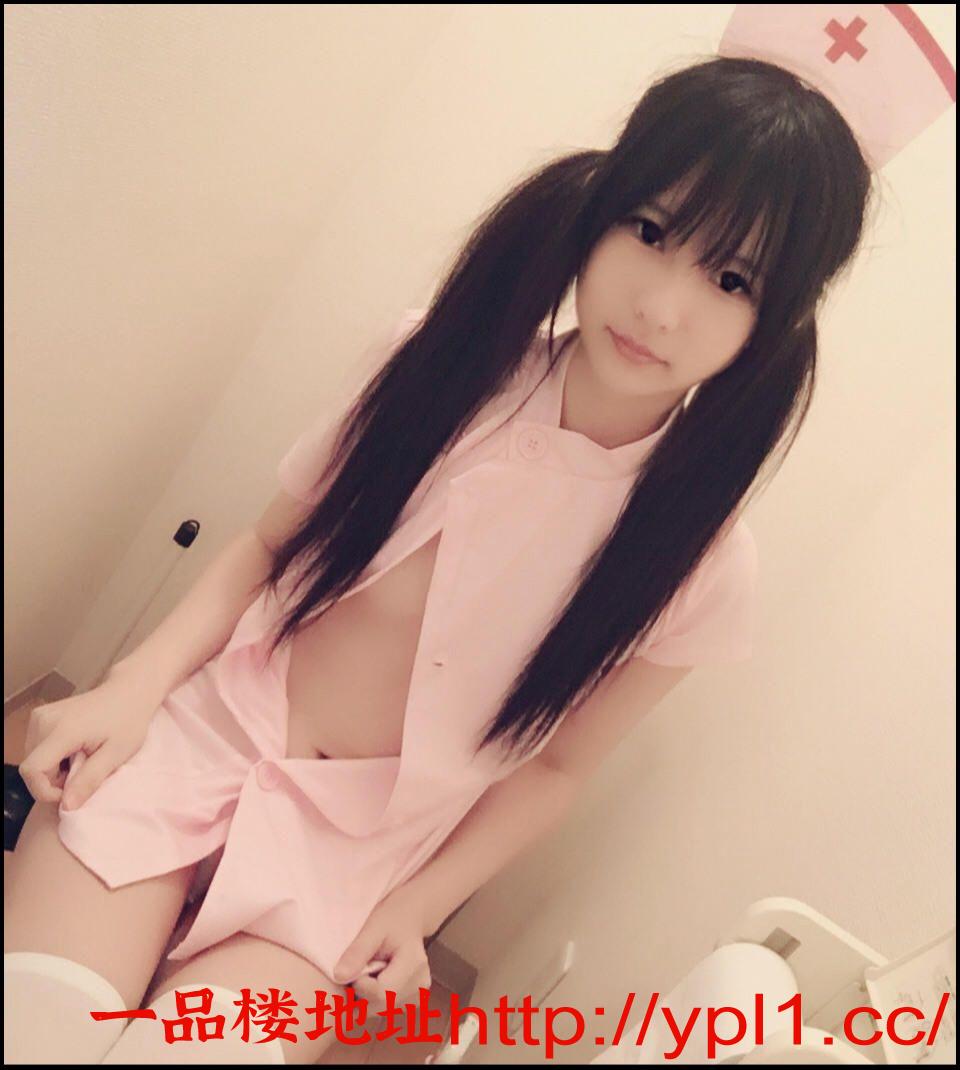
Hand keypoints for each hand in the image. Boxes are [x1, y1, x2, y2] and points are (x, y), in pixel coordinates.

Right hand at [19, 677, 158, 808]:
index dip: (46, 791)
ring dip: (54, 771)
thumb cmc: (128, 721)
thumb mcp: (116, 754)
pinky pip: (37, 749)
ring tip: (83, 762)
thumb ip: (89, 780)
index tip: (72, 792)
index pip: (32, 770)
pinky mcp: (41, 716)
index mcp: (63, 730)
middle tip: (84, 776)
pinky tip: (75, 753)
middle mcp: (44, 721)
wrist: (129, 691)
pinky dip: (53, 759)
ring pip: (34, 760)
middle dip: (54, 782)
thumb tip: (67, 806)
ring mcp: (40, 716)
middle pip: (32, 767)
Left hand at [331, 886, 432, 1016]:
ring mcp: (418, 995)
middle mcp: (420, 986)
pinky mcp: (412, 1000)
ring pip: (380, 1010)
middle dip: (360, 993)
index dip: (360, 985)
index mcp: (414, 965)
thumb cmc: (391, 919)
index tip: (353, 967)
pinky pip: (384, 1008)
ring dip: (365, 997)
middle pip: (380, 1005)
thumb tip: (339, 977)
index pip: (382, 993)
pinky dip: (372, 998)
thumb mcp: (373, 928)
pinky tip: (374, 979)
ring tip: (367, 971)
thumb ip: (357, 952)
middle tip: (357, 968)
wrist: (409, 918)